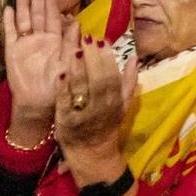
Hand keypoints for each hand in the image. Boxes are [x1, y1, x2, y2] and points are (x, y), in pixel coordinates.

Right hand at [2, 0, 67, 117]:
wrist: (39, 103)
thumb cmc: (58, 85)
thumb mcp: (69, 61)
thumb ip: (71, 42)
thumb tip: (78, 22)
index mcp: (55, 41)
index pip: (53, 18)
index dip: (52, 4)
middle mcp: (40, 40)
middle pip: (38, 15)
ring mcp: (25, 44)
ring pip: (24, 20)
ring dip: (24, 5)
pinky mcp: (12, 51)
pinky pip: (10, 33)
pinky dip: (9, 21)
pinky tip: (9, 8)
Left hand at [54, 26, 127, 180]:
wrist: (93, 157)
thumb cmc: (107, 127)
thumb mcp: (123, 106)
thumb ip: (129, 82)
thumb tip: (134, 57)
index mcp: (116, 103)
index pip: (113, 76)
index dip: (108, 58)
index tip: (101, 40)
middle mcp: (102, 109)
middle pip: (99, 80)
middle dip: (94, 58)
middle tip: (87, 38)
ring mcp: (84, 116)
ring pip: (83, 89)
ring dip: (79, 69)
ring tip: (75, 50)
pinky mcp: (66, 123)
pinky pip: (65, 103)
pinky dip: (63, 88)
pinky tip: (61, 72)